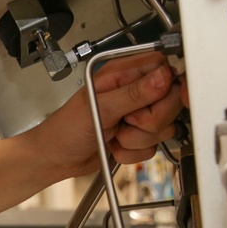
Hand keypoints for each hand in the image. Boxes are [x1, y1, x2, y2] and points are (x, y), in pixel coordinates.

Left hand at [34, 51, 182, 177]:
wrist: (55, 158)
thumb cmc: (64, 128)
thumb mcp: (99, 107)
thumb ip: (133, 93)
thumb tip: (163, 76)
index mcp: (123, 74)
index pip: (165, 69)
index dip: (166, 87)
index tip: (152, 102)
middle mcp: (134, 92)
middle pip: (171, 102)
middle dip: (149, 120)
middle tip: (125, 121)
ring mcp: (138, 115)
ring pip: (164, 128)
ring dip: (136, 139)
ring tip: (113, 134)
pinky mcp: (139, 137)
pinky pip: (153, 147)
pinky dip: (132, 152)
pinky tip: (114, 146)